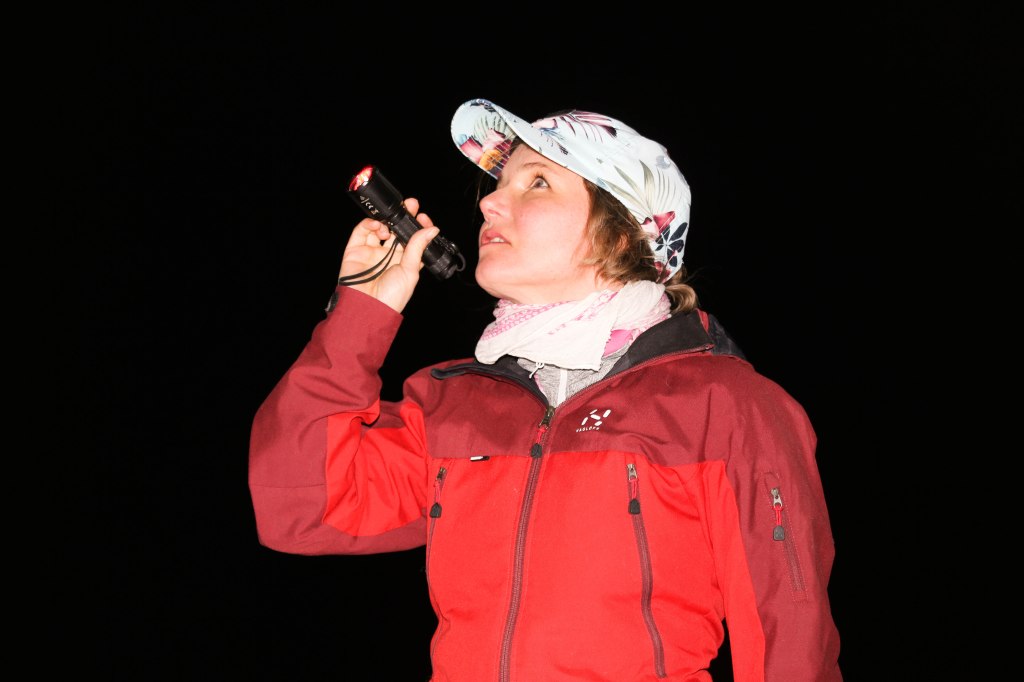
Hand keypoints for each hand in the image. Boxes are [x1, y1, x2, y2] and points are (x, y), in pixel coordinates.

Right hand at [338, 197, 439, 312]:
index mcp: (404, 262)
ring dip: (386, 221)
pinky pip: (361, 231)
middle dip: (404, 217)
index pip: (413, 239)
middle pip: (397, 230)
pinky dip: (369, 224)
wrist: (366, 307)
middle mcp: (388, 255)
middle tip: (411, 205)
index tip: (423, 217)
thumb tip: (432, 229)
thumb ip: (418, 247)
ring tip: (392, 223)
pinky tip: (378, 226)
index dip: (418, 227)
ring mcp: (371, 251)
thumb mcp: (410, 271)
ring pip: (379, 228)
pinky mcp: (355, 250)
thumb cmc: (391, 297)